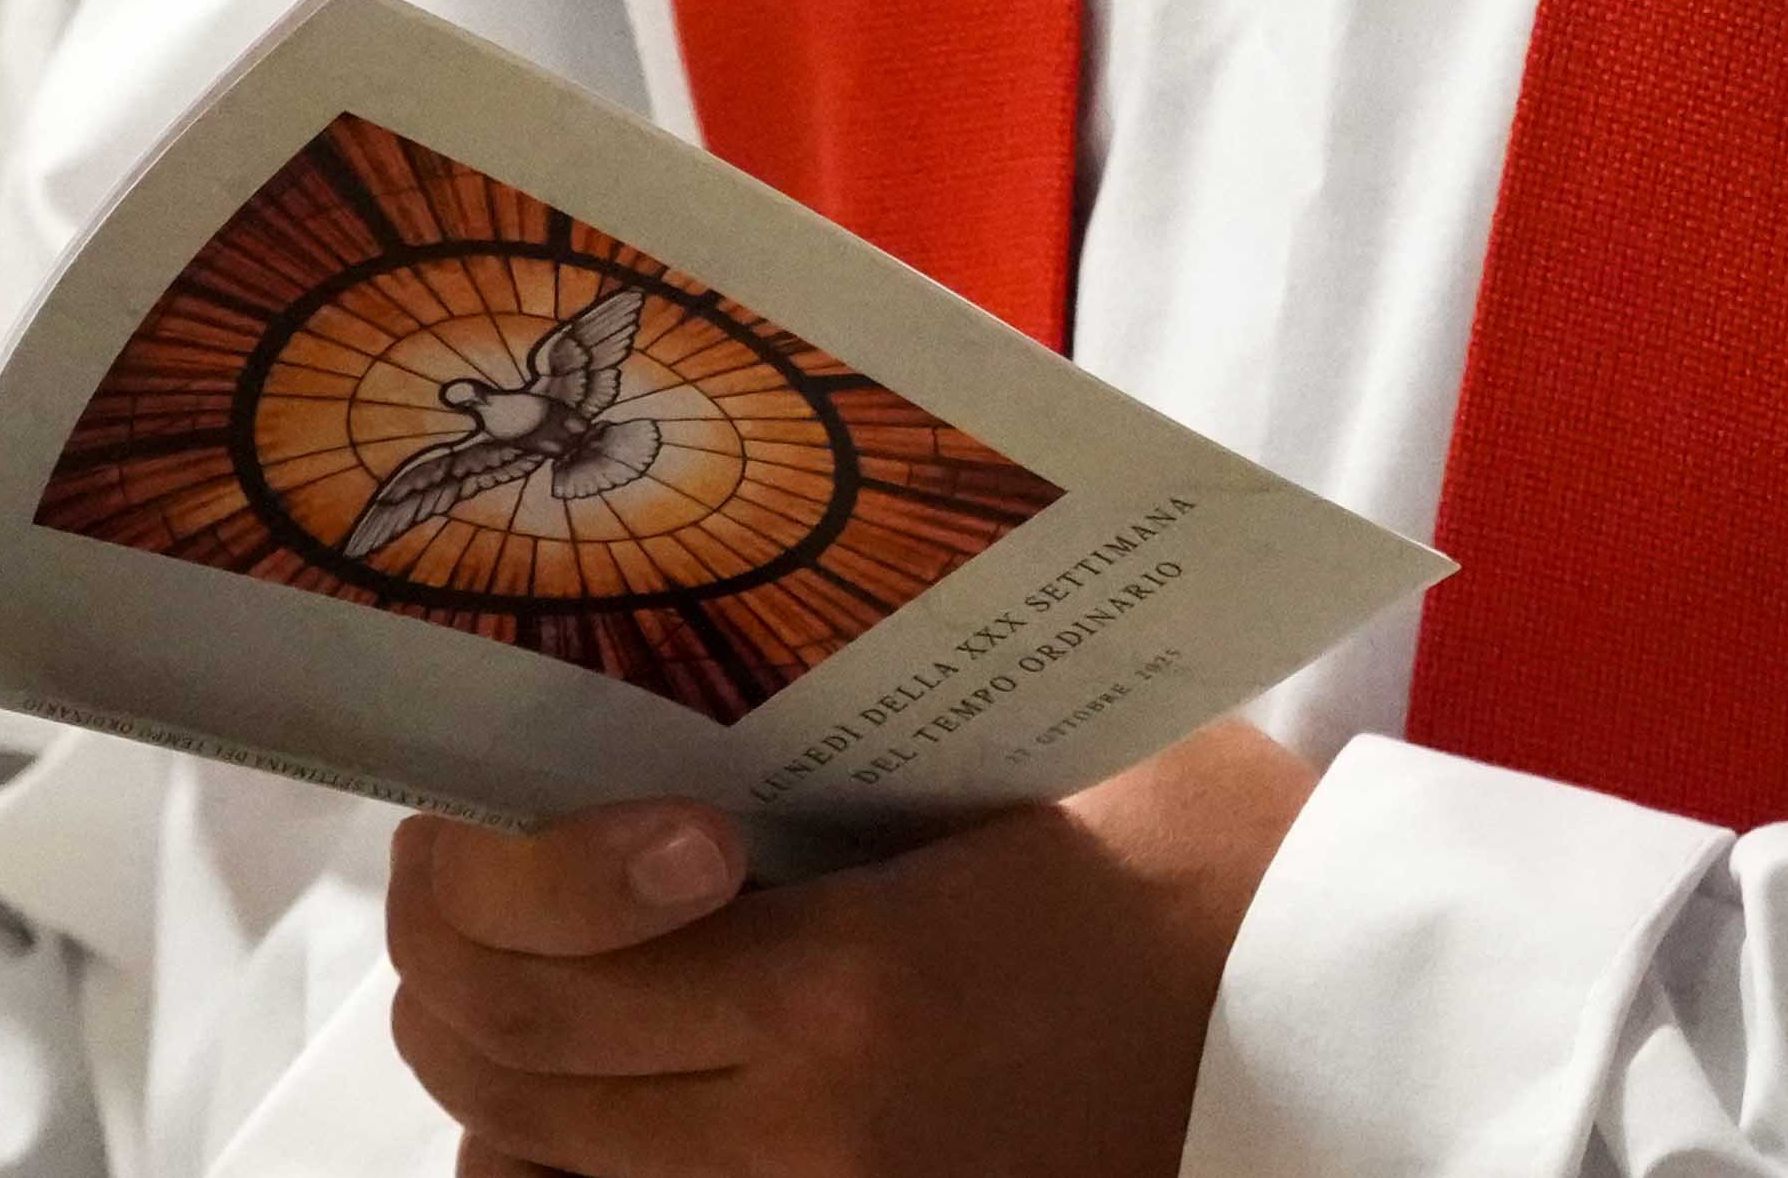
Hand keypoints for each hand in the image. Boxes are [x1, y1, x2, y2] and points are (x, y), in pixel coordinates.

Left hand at [392, 725, 1315, 1173]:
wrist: (1333, 1041)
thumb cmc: (1213, 874)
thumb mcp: (1034, 766)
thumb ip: (860, 742)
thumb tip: (700, 659)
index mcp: (844, 989)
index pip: (543, 963)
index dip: (495, 875)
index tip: (548, 782)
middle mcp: (796, 1127)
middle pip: (502, 1064)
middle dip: (454, 945)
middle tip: (485, 841)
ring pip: (530, 1155)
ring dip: (494, 1050)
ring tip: (530, 946)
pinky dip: (560, 1148)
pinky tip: (591, 1069)